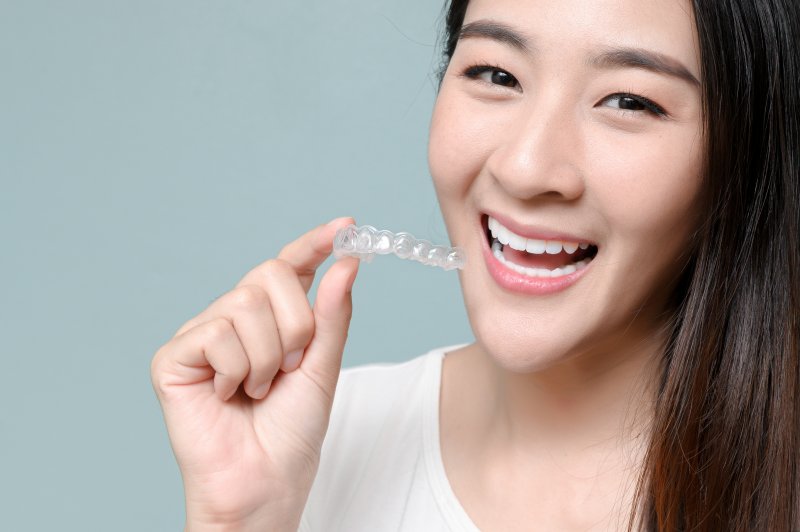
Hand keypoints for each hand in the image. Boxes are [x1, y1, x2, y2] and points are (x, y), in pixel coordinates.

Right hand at [150, 217, 359, 530]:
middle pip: (269, 274)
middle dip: (297, 325)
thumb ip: (330, 314)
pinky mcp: (174, 356)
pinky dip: (237, 370)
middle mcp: (233, 317)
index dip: (314, 243)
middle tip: (292, 368)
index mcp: (270, 318)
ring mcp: (202, 333)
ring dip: (269, 356)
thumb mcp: (323, 366)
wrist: (264, 480)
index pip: (289, 265)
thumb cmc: (291, 430)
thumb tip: (345, 263)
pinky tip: (229, 395)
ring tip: (259, 389)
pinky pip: (217, 333)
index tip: (346, 225)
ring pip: (245, 304)